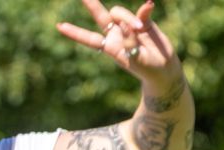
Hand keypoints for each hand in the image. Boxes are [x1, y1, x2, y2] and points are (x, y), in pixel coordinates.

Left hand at [57, 0, 179, 84]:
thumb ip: (130, 43)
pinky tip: (149, 5)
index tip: (59, 26)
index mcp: (109, 47)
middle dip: (91, 4)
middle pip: (100, 16)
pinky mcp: (144, 22)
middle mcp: (116, 35)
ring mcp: (129, 27)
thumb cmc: (147, 69)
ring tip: (139, 29)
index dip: (74, 33)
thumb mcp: (136, 60)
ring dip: (128, 18)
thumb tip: (126, 24)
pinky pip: (141, 11)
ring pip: (121, 13)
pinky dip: (144, 9)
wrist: (164, 69)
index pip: (89, 38)